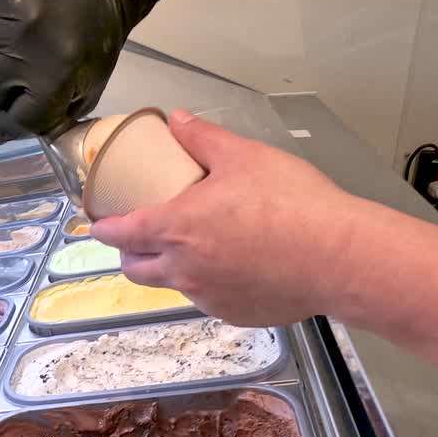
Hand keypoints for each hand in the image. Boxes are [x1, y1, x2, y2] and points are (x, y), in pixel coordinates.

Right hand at [0, 0, 170, 143]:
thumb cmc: (98, 30)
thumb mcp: (91, 80)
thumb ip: (56, 112)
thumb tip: (11, 130)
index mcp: (55, 73)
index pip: (17, 120)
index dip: (10, 125)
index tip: (3, 124)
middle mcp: (23, 44)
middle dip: (4, 84)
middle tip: (21, 65)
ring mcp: (0, 12)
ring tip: (11, 39)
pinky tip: (3, 17)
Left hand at [91, 110, 382, 325]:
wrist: (339, 257)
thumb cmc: (293, 203)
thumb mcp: (244, 156)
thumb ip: (203, 139)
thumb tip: (178, 121)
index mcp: (175, 229)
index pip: (121, 234)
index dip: (104, 228)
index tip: (98, 224)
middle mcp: (184, 271)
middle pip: (137, 270)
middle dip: (131, 254)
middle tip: (142, 237)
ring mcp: (208, 298)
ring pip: (174, 286)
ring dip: (173, 269)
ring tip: (197, 248)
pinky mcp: (235, 315)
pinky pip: (210, 300)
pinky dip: (212, 284)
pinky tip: (236, 267)